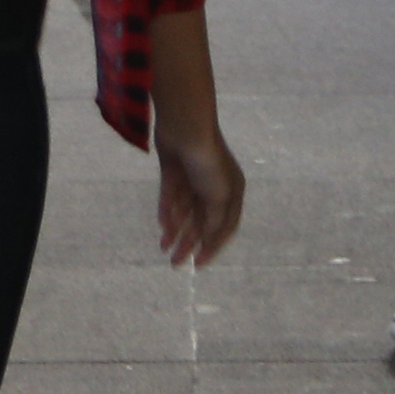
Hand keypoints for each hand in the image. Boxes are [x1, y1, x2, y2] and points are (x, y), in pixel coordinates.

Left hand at [154, 120, 245, 265]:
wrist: (185, 128)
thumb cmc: (208, 164)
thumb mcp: (219, 197)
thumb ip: (214, 221)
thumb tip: (208, 241)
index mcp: (232, 193)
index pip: (224, 228)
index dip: (212, 247)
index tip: (198, 265)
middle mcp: (213, 187)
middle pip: (201, 222)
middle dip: (189, 243)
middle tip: (175, 263)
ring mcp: (193, 179)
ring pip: (184, 212)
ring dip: (176, 231)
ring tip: (164, 248)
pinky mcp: (174, 171)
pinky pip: (171, 198)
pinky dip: (167, 212)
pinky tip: (162, 227)